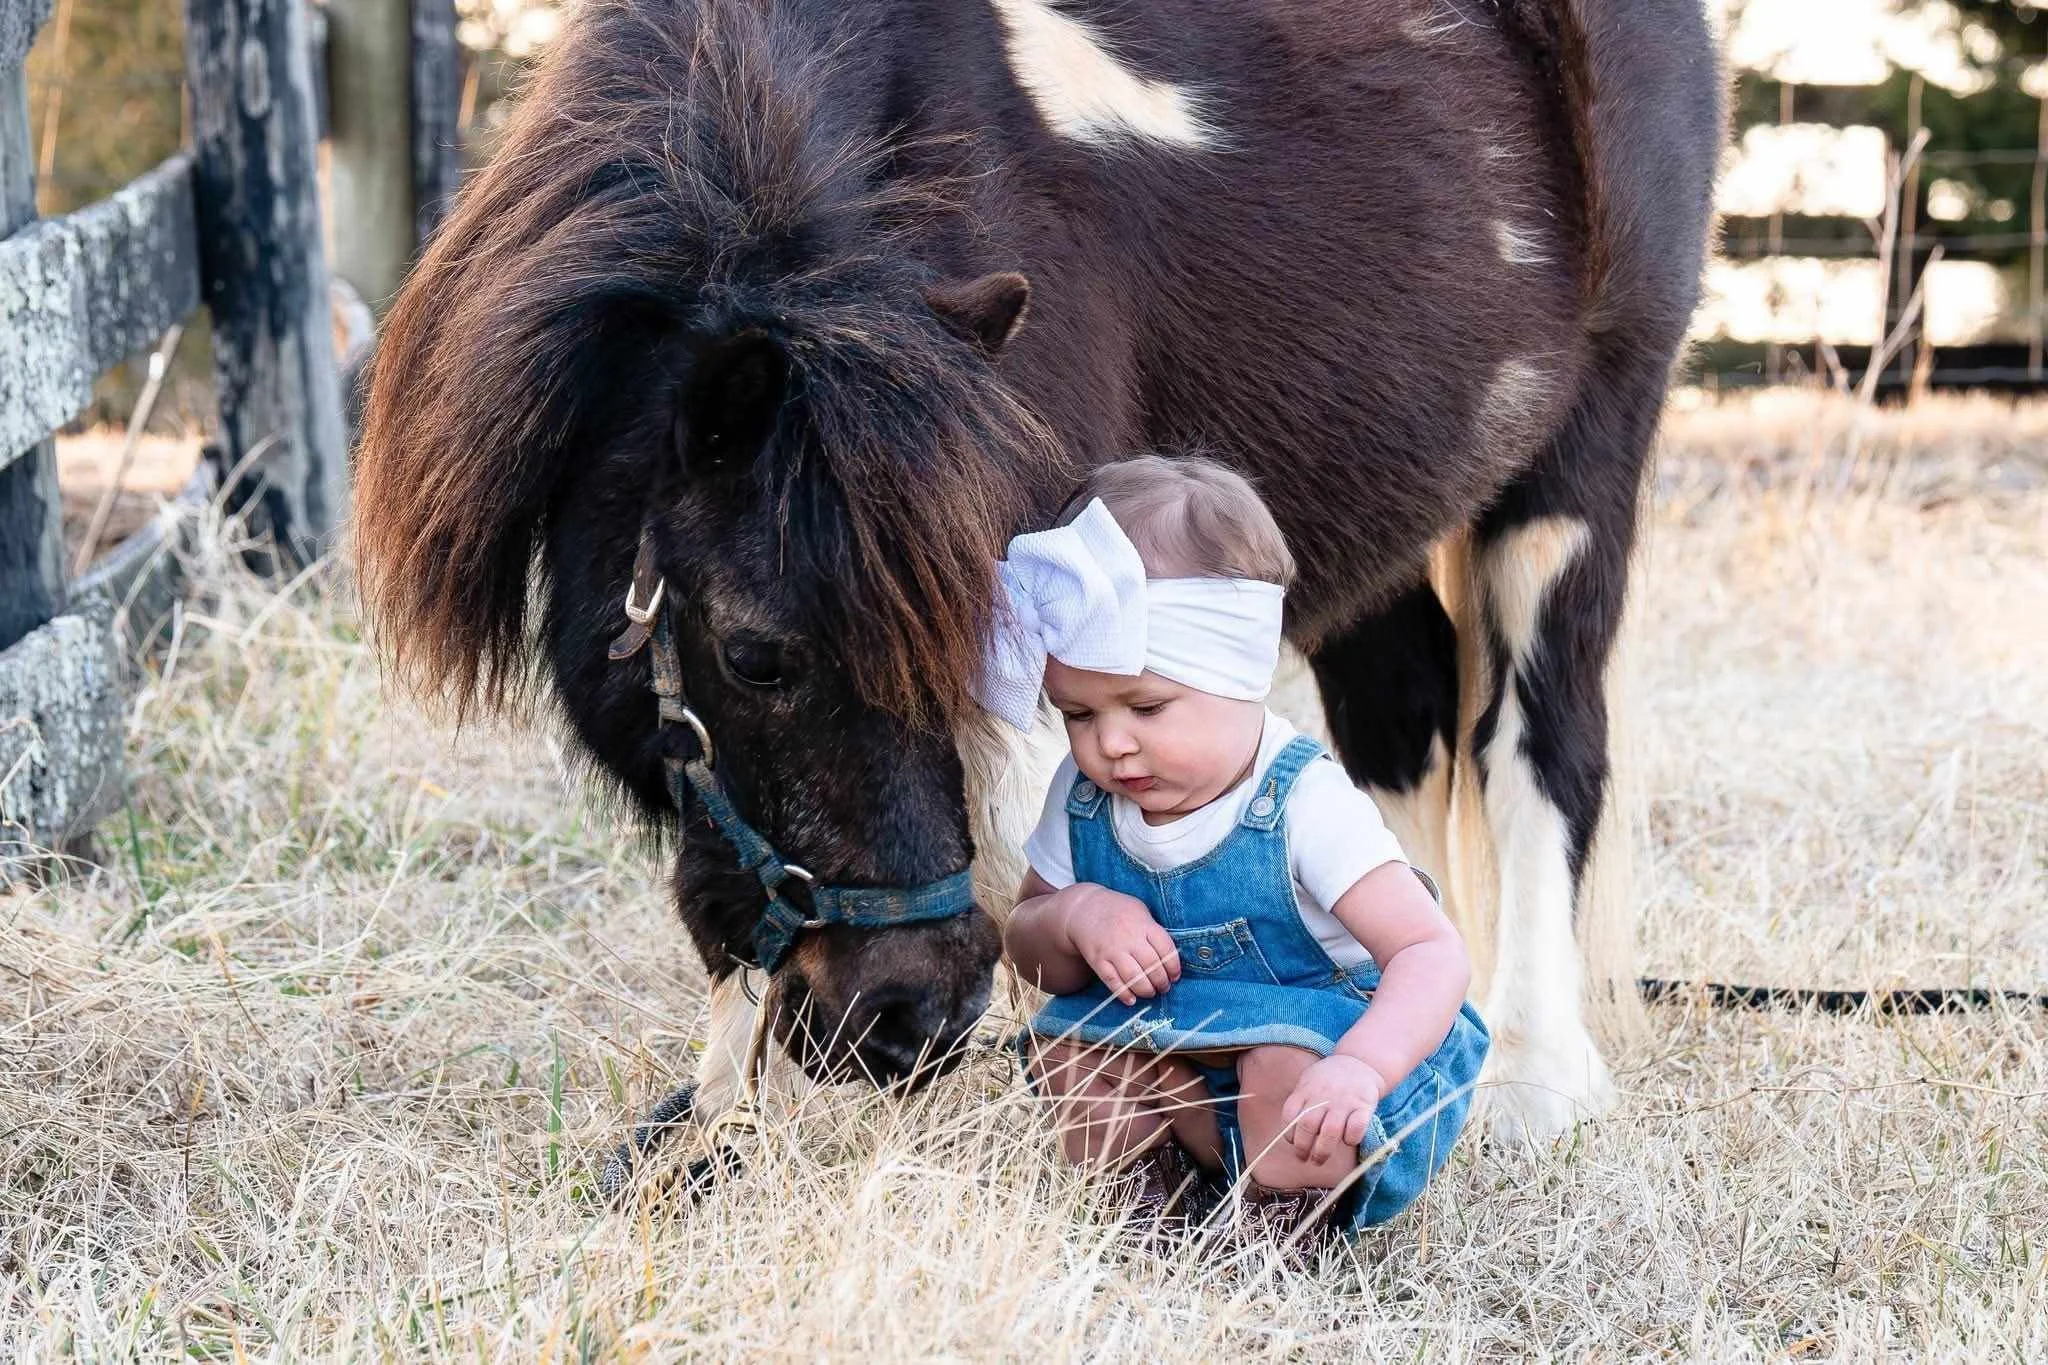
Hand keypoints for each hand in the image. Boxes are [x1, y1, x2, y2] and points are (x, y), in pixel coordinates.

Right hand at [1059, 883, 1181, 1004]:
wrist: (1084, 909)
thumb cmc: (1118, 910)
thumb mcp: (1140, 911)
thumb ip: (1153, 931)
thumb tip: (1169, 957)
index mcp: (1144, 924)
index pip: (1166, 950)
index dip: (1174, 967)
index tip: (1174, 976)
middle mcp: (1129, 937)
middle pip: (1152, 966)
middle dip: (1161, 982)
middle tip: (1164, 987)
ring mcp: (1112, 950)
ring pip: (1134, 977)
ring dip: (1146, 990)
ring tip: (1150, 992)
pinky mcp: (1098, 961)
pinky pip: (1112, 981)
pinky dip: (1124, 994)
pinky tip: (1132, 999)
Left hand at [1280, 1055, 1385, 1165]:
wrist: (1360, 1062)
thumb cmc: (1329, 1078)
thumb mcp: (1309, 1081)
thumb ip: (1300, 1102)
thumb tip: (1290, 1133)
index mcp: (1307, 1089)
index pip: (1291, 1114)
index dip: (1289, 1133)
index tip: (1292, 1143)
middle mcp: (1324, 1095)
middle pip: (1308, 1126)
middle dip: (1303, 1147)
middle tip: (1303, 1159)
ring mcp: (1344, 1101)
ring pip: (1330, 1131)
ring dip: (1322, 1151)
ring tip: (1318, 1160)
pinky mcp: (1363, 1106)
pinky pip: (1356, 1128)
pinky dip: (1350, 1138)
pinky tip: (1347, 1141)